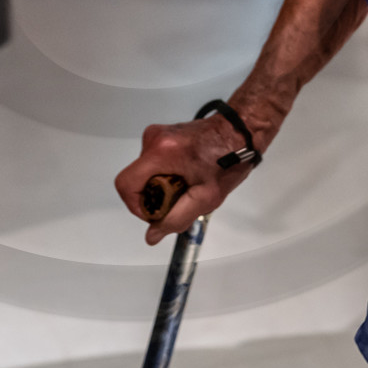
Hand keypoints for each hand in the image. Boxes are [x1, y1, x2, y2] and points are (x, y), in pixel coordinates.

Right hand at [114, 111, 259, 245]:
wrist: (240, 131)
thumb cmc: (227, 163)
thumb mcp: (206, 197)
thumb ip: (177, 218)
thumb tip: (152, 235)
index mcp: (160, 152)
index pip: (126, 184)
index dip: (136, 206)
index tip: (157, 212)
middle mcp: (152, 139)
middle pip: (136, 180)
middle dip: (153, 197)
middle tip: (180, 200)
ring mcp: (156, 134)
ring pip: (144, 173)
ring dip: (160, 186)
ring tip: (187, 186)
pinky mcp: (161, 134)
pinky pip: (152, 163)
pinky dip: (163, 175)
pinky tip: (185, 176)